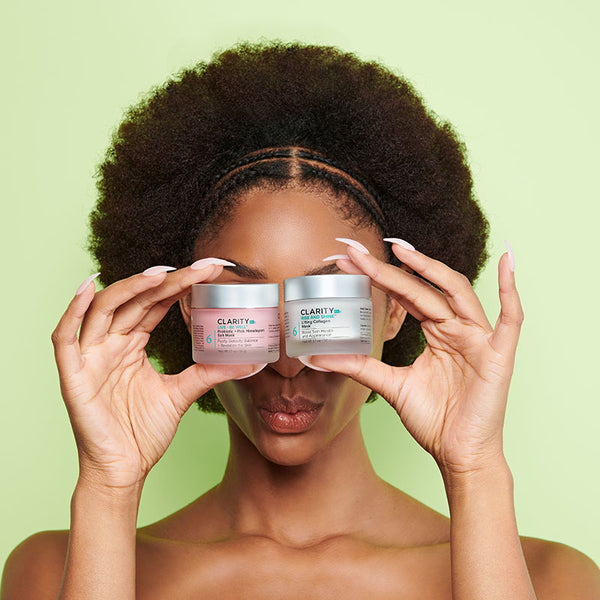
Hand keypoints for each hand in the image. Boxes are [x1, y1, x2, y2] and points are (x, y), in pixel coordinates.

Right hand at [52, 262, 261, 490]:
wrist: (123, 470)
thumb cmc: (143, 432)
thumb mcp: (181, 394)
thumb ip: (209, 373)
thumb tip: (248, 361)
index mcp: (132, 345)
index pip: (155, 305)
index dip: (179, 285)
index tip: (211, 271)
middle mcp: (110, 344)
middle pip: (136, 301)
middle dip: (167, 281)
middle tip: (201, 267)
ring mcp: (90, 357)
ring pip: (104, 310)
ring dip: (131, 288)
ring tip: (161, 273)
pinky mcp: (74, 376)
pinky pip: (65, 339)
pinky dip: (73, 312)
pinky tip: (88, 288)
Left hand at [310, 240, 523, 474]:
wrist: (458, 454)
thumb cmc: (434, 419)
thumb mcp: (391, 385)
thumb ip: (360, 366)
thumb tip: (319, 356)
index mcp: (437, 332)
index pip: (406, 295)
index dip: (379, 277)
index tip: (349, 261)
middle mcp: (457, 328)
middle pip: (423, 289)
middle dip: (391, 269)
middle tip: (358, 251)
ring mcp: (478, 338)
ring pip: (456, 293)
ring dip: (430, 269)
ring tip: (401, 250)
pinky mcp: (498, 355)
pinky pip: (511, 318)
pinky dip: (510, 290)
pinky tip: (509, 259)